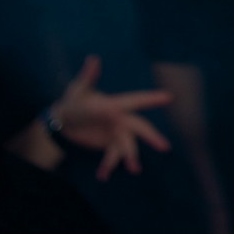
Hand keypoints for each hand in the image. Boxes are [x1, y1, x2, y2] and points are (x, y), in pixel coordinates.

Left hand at [50, 54, 171, 179]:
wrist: (64, 122)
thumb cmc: (73, 102)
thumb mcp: (78, 91)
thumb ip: (87, 77)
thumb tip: (93, 58)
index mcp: (114, 104)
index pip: (135, 101)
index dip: (151, 98)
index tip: (169, 97)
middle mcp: (119, 119)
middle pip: (139, 127)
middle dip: (152, 136)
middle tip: (165, 147)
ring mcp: (115, 133)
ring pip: (128, 146)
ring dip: (130, 157)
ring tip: (133, 169)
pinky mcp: (109, 145)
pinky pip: (113, 157)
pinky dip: (109, 166)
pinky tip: (102, 175)